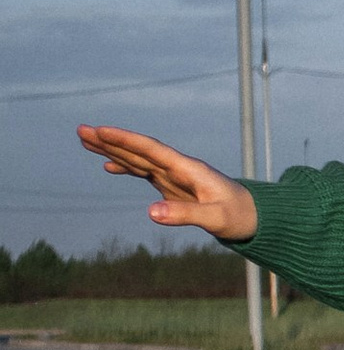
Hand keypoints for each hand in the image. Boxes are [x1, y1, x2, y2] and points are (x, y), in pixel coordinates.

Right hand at [77, 124, 255, 240]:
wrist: (256, 216)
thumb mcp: (216, 219)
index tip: (102, 131)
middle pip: (139, 150)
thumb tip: (150, 212)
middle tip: (81, 130)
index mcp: (188, 169)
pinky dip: (126, 168)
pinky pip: (145, 173)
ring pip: (138, 159)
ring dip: (113, 150)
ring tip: (85, 141)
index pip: (152, 150)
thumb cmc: (240, 216)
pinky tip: (108, 167)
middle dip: (111, 140)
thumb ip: (185, 215)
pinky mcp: (174, 186)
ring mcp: (175, 176)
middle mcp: (179, 168)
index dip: (126, 140)